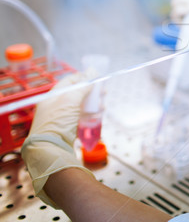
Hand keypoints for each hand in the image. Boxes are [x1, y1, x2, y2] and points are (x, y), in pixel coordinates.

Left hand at [21, 72, 94, 207]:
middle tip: (105, 93)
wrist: (51, 149)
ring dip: (94, 105)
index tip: (98, 78)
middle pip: (78, 94)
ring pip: (82, 107)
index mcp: (53, 96)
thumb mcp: (70, 100)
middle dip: (93, 93)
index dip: (85, 78)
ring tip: (103, 107)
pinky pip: (82, 118)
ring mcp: (63, 118)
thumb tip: (93, 72)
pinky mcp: (69, 129)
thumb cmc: (58, 122)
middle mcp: (57, 106)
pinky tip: (98, 116)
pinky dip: (91, 116)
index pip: (70, 81)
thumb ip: (83, 86)